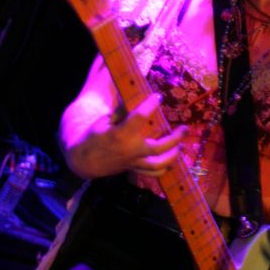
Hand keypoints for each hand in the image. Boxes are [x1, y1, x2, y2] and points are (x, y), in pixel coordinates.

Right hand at [61, 92, 186, 179]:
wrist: (84, 161)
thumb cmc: (93, 137)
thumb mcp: (104, 121)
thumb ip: (121, 112)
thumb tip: (135, 100)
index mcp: (121, 134)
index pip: (140, 117)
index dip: (151, 105)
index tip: (158, 97)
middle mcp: (131, 150)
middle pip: (159, 146)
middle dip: (175, 138)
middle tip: (184, 128)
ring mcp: (133, 162)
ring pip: (158, 163)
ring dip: (173, 155)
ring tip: (181, 146)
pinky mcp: (134, 169)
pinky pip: (152, 173)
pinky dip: (163, 169)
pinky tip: (170, 161)